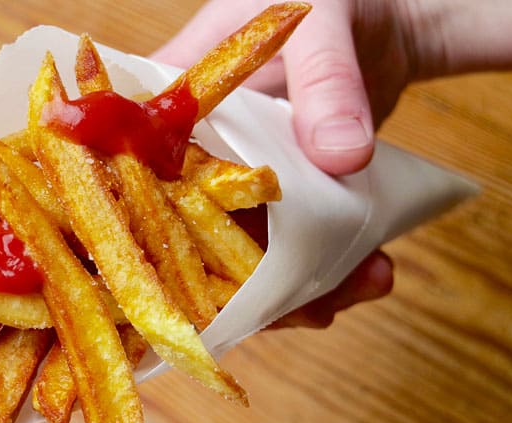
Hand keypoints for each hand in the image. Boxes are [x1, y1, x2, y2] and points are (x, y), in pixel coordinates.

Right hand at [152, 0, 409, 324]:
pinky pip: (284, 256)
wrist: (385, 18)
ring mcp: (231, 186)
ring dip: (296, 291)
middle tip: (306, 305)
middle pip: (181, 243)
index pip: (126, 179)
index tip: (178, 297)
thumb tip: (342, 157)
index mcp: (165, 104)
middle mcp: (187, 153)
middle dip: (236, 291)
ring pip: (236, 264)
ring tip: (365, 281)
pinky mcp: (274, 206)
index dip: (136, 242)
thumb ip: (326, 82)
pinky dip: (326, 273)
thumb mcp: (322, 25)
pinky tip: (371, 271)